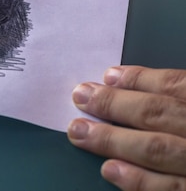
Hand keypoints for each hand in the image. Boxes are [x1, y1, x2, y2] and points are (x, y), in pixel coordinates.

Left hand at [68, 66, 185, 190]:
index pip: (175, 85)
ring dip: (113, 139)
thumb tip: (133, 90)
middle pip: (157, 113)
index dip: (139, 79)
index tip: (108, 76)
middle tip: (80, 97)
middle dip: (114, 104)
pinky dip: (137, 179)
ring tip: (80, 131)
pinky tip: (109, 169)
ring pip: (156, 149)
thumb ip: (179, 101)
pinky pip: (168, 189)